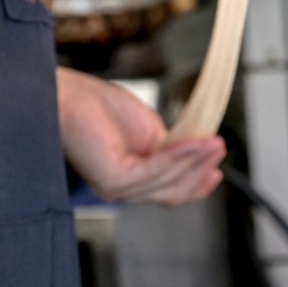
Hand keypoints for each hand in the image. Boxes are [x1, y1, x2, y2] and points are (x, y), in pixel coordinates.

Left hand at [56, 67, 226, 205]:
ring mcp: (116, 187)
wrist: (65, 93)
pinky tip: (195, 142)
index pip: (169, 193)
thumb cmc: (97, 107)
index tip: (217, 171)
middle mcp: (122, 189)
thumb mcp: (148, 130)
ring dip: (196, 161)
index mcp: (129, 180)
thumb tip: (195, 155)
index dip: (197, 184)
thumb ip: (169, 147)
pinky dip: (179, 156)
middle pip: (173, 192)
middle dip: (201, 171)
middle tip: (221, 148)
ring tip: (215, 142)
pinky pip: (155, 170)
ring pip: (168, 182)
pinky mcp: (113, 178)